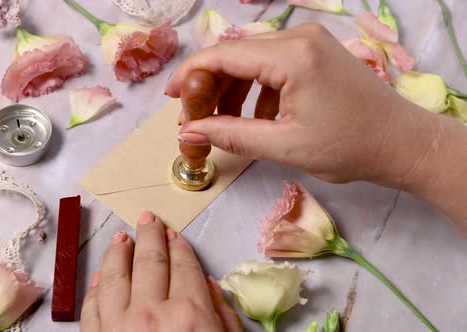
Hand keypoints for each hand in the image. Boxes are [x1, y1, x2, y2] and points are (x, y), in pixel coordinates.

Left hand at [80, 211, 242, 331]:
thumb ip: (222, 316)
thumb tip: (208, 286)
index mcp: (189, 313)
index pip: (184, 266)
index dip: (179, 246)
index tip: (173, 235)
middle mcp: (151, 314)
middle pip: (150, 262)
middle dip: (150, 236)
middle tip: (148, 220)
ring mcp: (117, 327)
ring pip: (114, 277)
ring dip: (118, 253)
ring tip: (122, 238)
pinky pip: (92, 307)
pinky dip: (94, 288)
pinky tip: (99, 276)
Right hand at [166, 23, 428, 184]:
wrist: (401, 142)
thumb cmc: (349, 147)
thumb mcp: (284, 146)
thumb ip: (231, 135)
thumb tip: (188, 132)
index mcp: (292, 56)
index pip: (224, 55)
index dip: (190, 75)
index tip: (170, 98)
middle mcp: (299, 37)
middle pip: (235, 53)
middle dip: (209, 85)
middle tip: (195, 118)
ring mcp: (309, 41)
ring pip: (251, 58)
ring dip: (231, 88)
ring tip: (224, 123)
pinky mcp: (315, 51)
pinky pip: (270, 63)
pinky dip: (255, 87)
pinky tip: (257, 117)